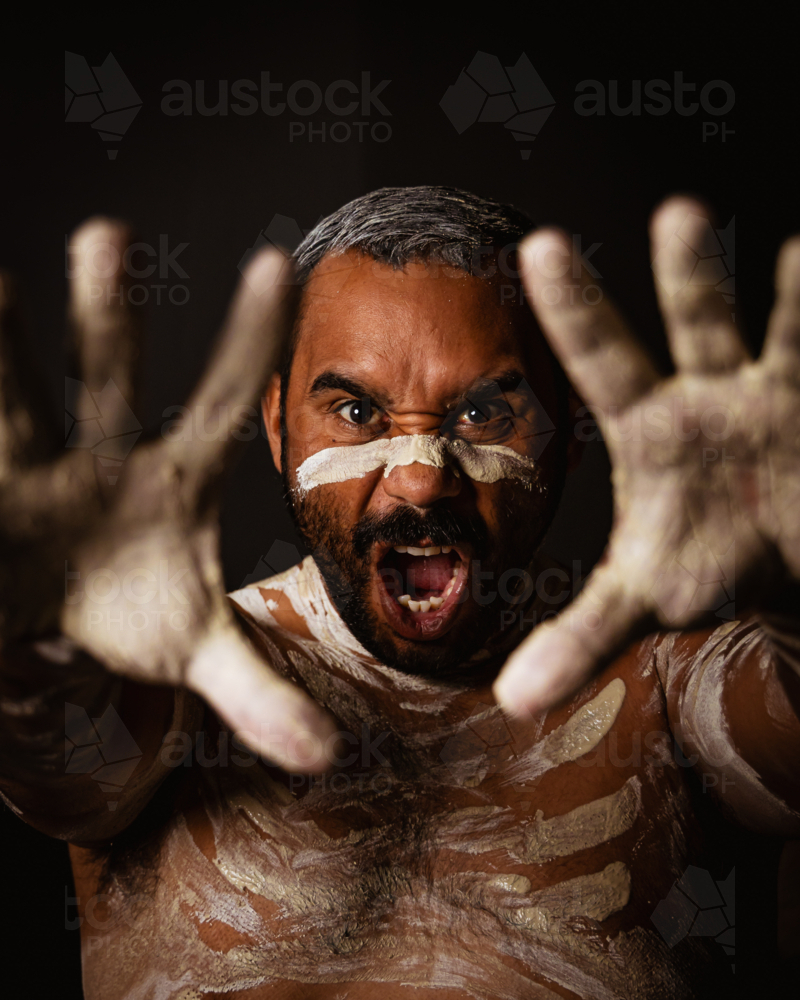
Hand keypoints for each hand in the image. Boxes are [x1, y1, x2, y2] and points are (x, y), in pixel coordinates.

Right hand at [0, 219, 335, 769]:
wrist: (56, 620)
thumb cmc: (133, 609)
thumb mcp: (197, 650)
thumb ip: (260, 693)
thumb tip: (329, 759)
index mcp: (174, 478)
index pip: (224, 399)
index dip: (250, 337)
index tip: (279, 262)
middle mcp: (103, 456)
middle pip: (108, 378)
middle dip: (104, 318)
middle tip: (106, 234)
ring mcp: (33, 468)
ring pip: (16, 397)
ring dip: (3, 347)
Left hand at [494, 198, 799, 714]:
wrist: (781, 561)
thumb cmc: (704, 562)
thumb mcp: (642, 594)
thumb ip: (580, 636)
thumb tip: (510, 702)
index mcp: (650, 430)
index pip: (602, 362)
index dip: (575, 309)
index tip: (539, 245)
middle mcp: (709, 396)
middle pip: (694, 328)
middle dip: (687, 277)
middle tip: (676, 212)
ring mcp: (773, 398)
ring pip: (780, 335)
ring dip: (792, 296)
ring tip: (799, 252)